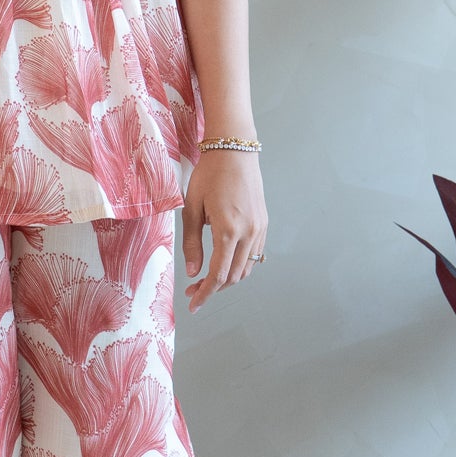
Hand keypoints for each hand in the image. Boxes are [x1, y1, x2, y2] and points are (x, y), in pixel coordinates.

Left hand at [183, 150, 267, 310]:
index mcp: (228, 230)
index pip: (218, 275)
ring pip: (246, 268)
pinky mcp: (263, 223)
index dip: (205, 294)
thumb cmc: (209, 175)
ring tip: (207, 279)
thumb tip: (192, 272)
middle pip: (233, 276)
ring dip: (227, 279)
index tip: (194, 305)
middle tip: (194, 292)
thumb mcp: (192, 208)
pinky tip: (224, 262)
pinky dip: (239, 266)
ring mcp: (259, 229)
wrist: (235, 150)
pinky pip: (254, 255)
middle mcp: (249, 233)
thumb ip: (192, 243)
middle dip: (214, 289)